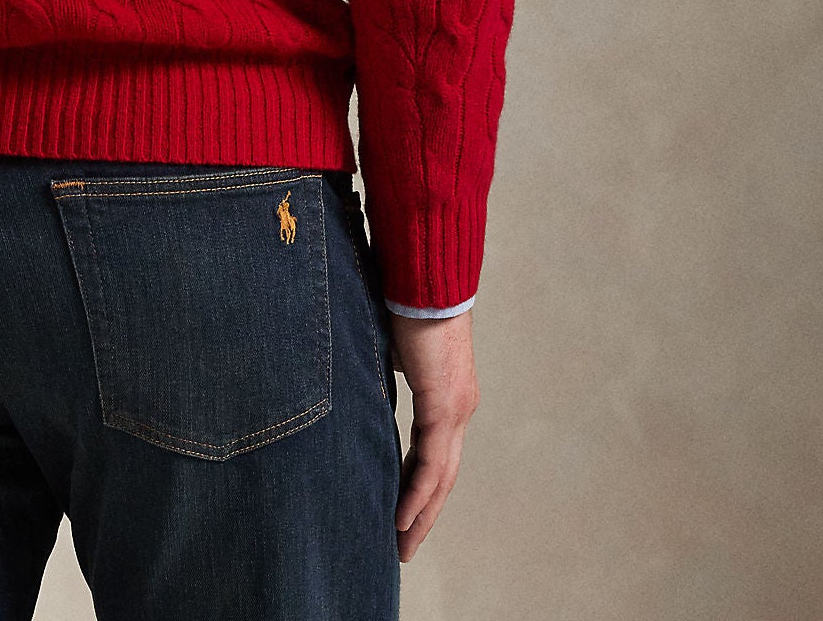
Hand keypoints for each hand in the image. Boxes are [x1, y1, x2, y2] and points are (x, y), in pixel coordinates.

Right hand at [385, 307, 481, 563]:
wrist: (423, 276)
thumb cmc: (403, 299)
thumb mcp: (388, 348)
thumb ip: (383, 373)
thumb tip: (363, 383)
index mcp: (448, 393)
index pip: (434, 452)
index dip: (418, 485)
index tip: (397, 509)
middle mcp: (459, 407)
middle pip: (442, 475)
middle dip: (422, 513)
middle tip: (402, 546)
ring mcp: (457, 409)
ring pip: (441, 477)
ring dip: (421, 514)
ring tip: (401, 545)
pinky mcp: (445, 406)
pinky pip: (432, 464)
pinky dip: (418, 495)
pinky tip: (402, 519)